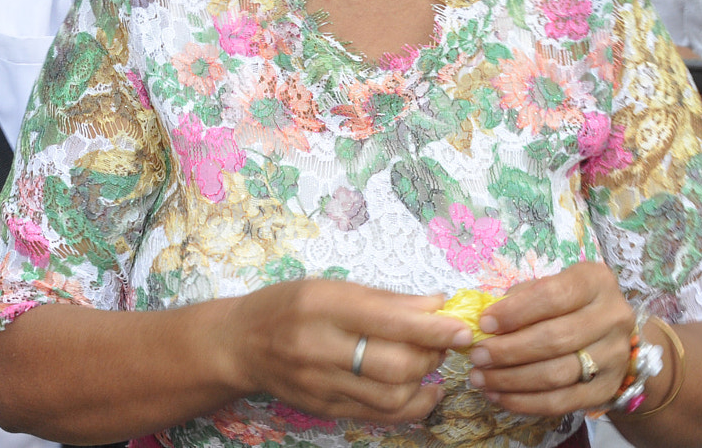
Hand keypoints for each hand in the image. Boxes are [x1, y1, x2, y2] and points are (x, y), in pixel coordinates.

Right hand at [221, 279, 464, 423]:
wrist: (239, 344)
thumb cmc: (287, 306)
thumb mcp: (329, 288)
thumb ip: (384, 300)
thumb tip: (437, 305)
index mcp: (321, 306)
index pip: (389, 321)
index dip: (433, 328)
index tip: (462, 328)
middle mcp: (318, 347)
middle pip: (395, 364)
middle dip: (432, 354)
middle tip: (443, 341)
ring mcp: (320, 384)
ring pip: (392, 395)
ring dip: (424, 380)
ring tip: (428, 361)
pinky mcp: (325, 409)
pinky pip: (381, 415)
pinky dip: (413, 405)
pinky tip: (425, 390)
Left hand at [469, 261, 634, 415]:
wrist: (608, 333)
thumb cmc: (565, 303)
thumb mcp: (545, 286)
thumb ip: (518, 299)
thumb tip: (484, 323)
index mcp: (595, 282)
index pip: (552, 296)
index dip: (514, 312)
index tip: (484, 324)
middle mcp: (613, 318)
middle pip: (555, 339)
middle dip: (508, 351)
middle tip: (477, 356)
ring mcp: (616, 356)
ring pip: (558, 374)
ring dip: (512, 379)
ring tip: (480, 378)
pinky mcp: (609, 389)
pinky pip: (563, 402)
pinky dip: (526, 402)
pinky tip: (499, 396)